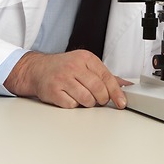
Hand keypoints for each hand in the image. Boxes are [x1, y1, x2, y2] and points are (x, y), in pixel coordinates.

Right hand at [4, 50, 129, 108]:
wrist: (37, 69)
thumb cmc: (63, 67)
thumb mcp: (85, 65)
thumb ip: (105, 75)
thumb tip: (125, 85)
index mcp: (85, 58)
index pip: (106, 77)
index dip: (116, 92)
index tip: (121, 103)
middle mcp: (74, 66)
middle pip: (98, 89)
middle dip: (101, 99)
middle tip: (98, 100)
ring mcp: (63, 78)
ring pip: (87, 99)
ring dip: (88, 103)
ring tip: (82, 97)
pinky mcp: (53, 91)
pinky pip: (72, 105)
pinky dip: (73, 105)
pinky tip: (69, 97)